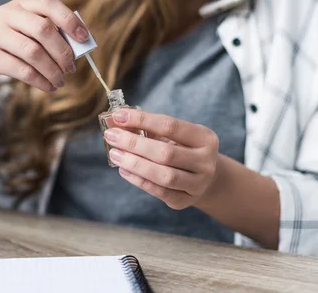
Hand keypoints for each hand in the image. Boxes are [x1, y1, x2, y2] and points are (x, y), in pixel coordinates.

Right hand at [0, 0, 88, 91]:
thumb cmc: (10, 45)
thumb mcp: (28, 33)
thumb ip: (51, 35)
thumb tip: (78, 47)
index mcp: (22, 4)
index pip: (49, 3)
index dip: (69, 20)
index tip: (84, 38)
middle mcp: (6, 14)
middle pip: (42, 29)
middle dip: (62, 51)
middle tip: (71, 68)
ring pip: (32, 52)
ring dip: (52, 70)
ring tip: (60, 81)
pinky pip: (20, 69)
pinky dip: (39, 80)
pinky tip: (48, 87)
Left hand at [102, 109, 219, 209]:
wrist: (204, 178)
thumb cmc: (183, 149)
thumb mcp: (174, 135)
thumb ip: (148, 128)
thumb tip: (116, 121)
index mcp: (205, 138)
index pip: (170, 126)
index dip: (142, 120)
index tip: (118, 116)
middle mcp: (205, 162)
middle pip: (165, 153)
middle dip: (134, 144)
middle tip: (112, 136)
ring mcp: (197, 184)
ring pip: (163, 175)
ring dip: (134, 164)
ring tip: (114, 154)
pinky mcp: (184, 201)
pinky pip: (158, 191)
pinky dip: (138, 180)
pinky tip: (123, 170)